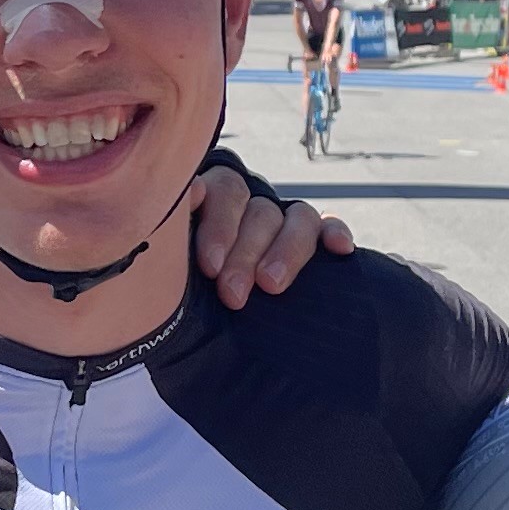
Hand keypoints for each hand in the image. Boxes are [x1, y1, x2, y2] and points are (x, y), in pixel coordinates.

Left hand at [186, 164, 353, 308]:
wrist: (202, 317)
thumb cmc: (174, 284)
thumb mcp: (169, 260)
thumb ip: (172, 237)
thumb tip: (185, 201)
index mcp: (211, 197)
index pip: (223, 192)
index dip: (220, 226)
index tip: (210, 267)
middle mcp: (249, 202)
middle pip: (259, 211)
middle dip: (246, 253)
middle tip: (233, 293)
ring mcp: (282, 218)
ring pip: (297, 217)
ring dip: (287, 250)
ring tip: (271, 285)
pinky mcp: (313, 236)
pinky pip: (328, 226)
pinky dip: (334, 233)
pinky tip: (339, 250)